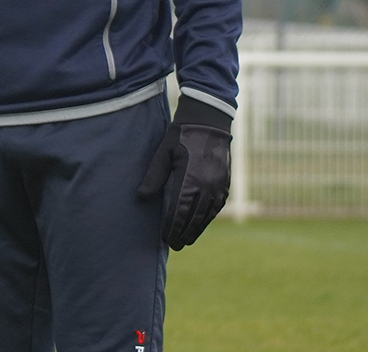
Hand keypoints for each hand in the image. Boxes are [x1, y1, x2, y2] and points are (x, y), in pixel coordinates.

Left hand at [137, 97, 231, 249]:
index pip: (180, 211)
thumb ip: (154, 176)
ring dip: (197, 229)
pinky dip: (208, 217)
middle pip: (194, 217)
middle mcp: (207, 186)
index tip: (165, 238)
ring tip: (187, 240)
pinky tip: (201, 223)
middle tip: (175, 246)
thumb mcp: (163, 152)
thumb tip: (142, 197)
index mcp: (190, 179)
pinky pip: (217, 206)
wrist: (209, 122)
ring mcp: (219, 186)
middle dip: (184, 233)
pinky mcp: (225, 183)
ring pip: (208, 214)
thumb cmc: (181, 136)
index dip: (173, 227)